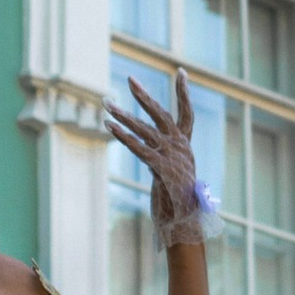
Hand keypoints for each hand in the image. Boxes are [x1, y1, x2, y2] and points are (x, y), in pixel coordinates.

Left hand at [105, 69, 214, 247]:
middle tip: (130, 79)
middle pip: (162, 114)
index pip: (187, 113)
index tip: (181, 71)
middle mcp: (181, 148)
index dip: (184, 93)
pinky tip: (109, 126)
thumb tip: (153, 154)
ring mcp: (172, 157)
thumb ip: (165, 159)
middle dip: (144, 96)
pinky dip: (123, 135)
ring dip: (123, 116)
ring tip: (106, 103)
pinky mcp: (161, 168)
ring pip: (144, 130)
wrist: (185, 223)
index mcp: (185, 147)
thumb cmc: (177, 202)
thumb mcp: (173, 175)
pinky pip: (138, 147)